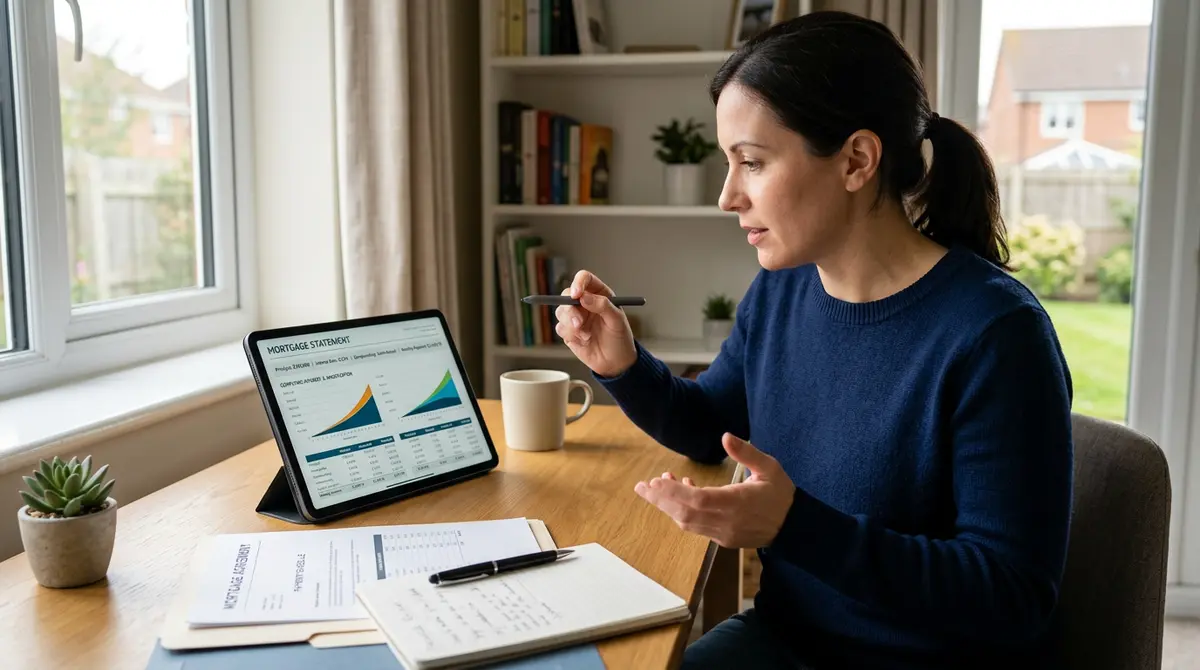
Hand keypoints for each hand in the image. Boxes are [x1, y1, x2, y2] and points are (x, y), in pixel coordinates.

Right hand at [554, 270, 636, 377]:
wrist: (615, 362)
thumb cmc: (620, 338)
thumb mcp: (617, 320)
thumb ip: (603, 306)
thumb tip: (584, 297)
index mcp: (599, 294)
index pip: (584, 279)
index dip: (578, 283)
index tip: (576, 294)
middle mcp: (585, 303)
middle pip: (566, 295)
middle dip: (571, 310)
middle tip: (579, 323)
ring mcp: (575, 316)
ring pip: (561, 312)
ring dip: (571, 325)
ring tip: (586, 336)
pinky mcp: (568, 331)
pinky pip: (560, 328)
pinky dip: (571, 335)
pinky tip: (584, 341)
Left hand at [634, 434, 795, 548]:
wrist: (796, 527)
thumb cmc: (782, 494)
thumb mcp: (769, 468)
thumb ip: (746, 452)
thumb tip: (725, 436)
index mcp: (736, 503)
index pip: (696, 500)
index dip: (672, 493)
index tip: (654, 482)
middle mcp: (725, 522)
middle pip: (684, 514)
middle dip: (660, 500)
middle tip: (642, 486)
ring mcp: (723, 533)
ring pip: (687, 522)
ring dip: (670, 505)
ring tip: (658, 485)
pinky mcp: (723, 538)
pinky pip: (696, 526)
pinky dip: (683, 511)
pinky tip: (683, 492)